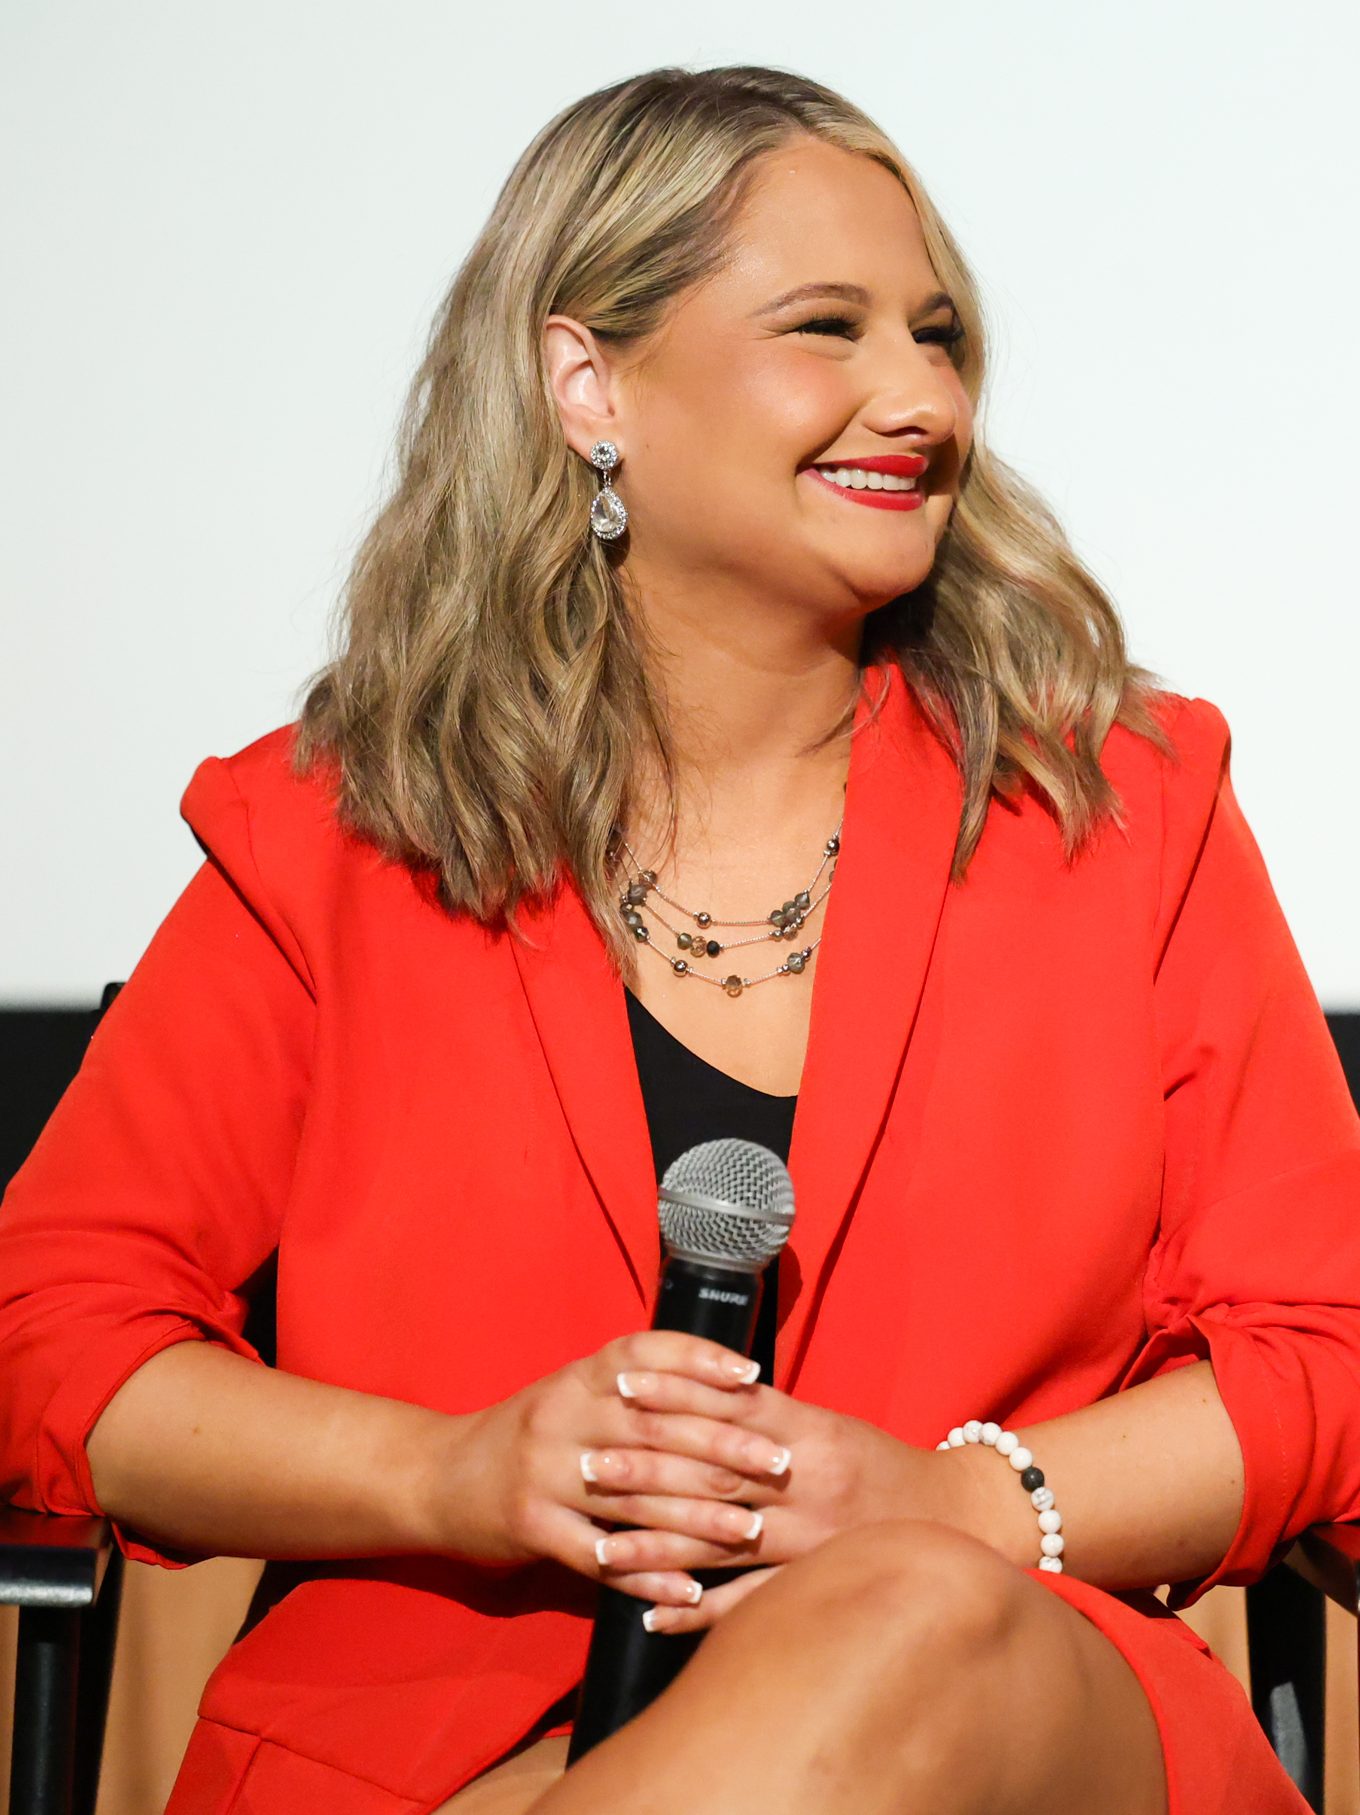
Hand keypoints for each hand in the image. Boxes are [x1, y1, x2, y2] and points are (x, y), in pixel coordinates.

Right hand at [439, 1331, 793, 1614]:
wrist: (438, 1477)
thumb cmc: (528, 1434)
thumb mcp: (572, 1394)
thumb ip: (633, 1389)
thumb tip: (722, 1386)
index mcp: (578, 1378)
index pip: (645, 1355)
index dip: (699, 1360)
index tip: (752, 1374)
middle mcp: (561, 1414)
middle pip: (654, 1428)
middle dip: (723, 1447)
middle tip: (779, 1464)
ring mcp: (543, 1471)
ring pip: (634, 1495)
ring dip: (697, 1518)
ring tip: (750, 1532)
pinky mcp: (530, 1525)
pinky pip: (599, 1556)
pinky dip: (648, 1577)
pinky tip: (690, 1591)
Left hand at [572, 1369, 976, 1632]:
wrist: (957, 1519)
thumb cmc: (879, 1466)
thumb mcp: (827, 1425)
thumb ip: (767, 1416)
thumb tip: (697, 1392)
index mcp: (810, 1433)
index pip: (729, 1408)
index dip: (673, 1395)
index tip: (620, 1386)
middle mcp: (807, 1485)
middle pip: (714, 1474)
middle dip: (649, 1470)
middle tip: (588, 1465)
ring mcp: (810, 1542)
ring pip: (722, 1542)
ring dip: (659, 1545)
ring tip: (601, 1545)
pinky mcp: (813, 1586)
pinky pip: (749, 1604)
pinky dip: (699, 1612)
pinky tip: (651, 1617)